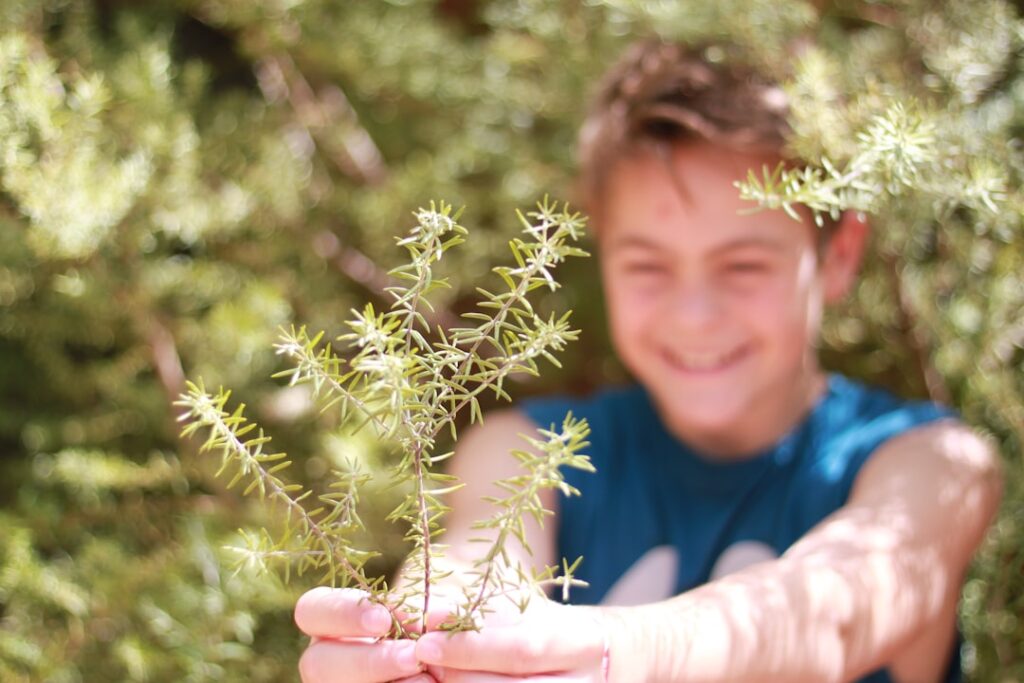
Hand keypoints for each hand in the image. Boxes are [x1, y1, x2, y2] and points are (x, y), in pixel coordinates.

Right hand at [295, 587, 439, 682]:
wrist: (447, 659)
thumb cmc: (436, 628)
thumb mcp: (435, 613)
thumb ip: (434, 613)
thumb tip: (437, 619)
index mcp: (333, 623)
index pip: (312, 610)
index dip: (342, 613)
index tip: (383, 618)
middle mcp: (327, 660)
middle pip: (317, 663)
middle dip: (368, 661)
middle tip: (412, 657)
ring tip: (426, 680)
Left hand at [414, 601, 607, 682]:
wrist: (580, 659)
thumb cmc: (539, 622)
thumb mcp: (516, 603)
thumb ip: (472, 604)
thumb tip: (419, 612)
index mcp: (579, 643)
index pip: (520, 650)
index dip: (469, 647)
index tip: (425, 635)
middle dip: (456, 674)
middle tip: (416, 658)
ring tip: (424, 674)